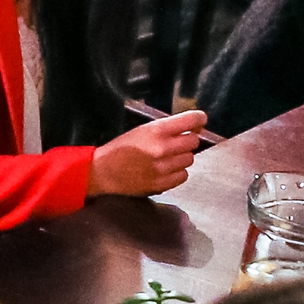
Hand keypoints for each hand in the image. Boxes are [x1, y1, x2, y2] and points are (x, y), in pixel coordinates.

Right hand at [88, 107, 208, 197]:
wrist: (103, 171)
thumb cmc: (121, 148)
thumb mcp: (142, 130)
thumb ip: (167, 128)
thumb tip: (194, 127)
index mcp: (156, 131)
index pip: (191, 121)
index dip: (199, 119)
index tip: (200, 121)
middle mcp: (162, 149)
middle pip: (194, 141)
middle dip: (188, 140)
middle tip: (178, 142)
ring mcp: (162, 168)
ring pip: (190, 159)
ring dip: (182, 157)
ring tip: (168, 157)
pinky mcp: (161, 184)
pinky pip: (183, 175)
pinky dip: (178, 172)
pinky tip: (166, 169)